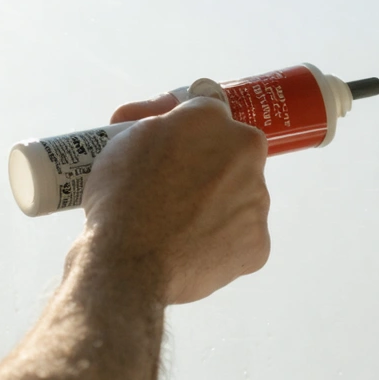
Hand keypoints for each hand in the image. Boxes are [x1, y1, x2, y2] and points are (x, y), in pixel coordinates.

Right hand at [81, 93, 270, 304]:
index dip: (187, 136)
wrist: (129, 266)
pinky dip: (219, 245)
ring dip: (215, 209)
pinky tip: (189, 251)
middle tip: (170, 193)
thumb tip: (174, 113)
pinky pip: (240, 240)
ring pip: (238, 199)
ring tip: (174, 229)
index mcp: (213, 119)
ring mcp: (257, 202)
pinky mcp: (258, 245)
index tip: (171, 153)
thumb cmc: (120, 198)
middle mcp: (246, 153)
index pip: (208, 115)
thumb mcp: (125, 140)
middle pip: (230, 157)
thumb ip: (159, 121)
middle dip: (207, 170)